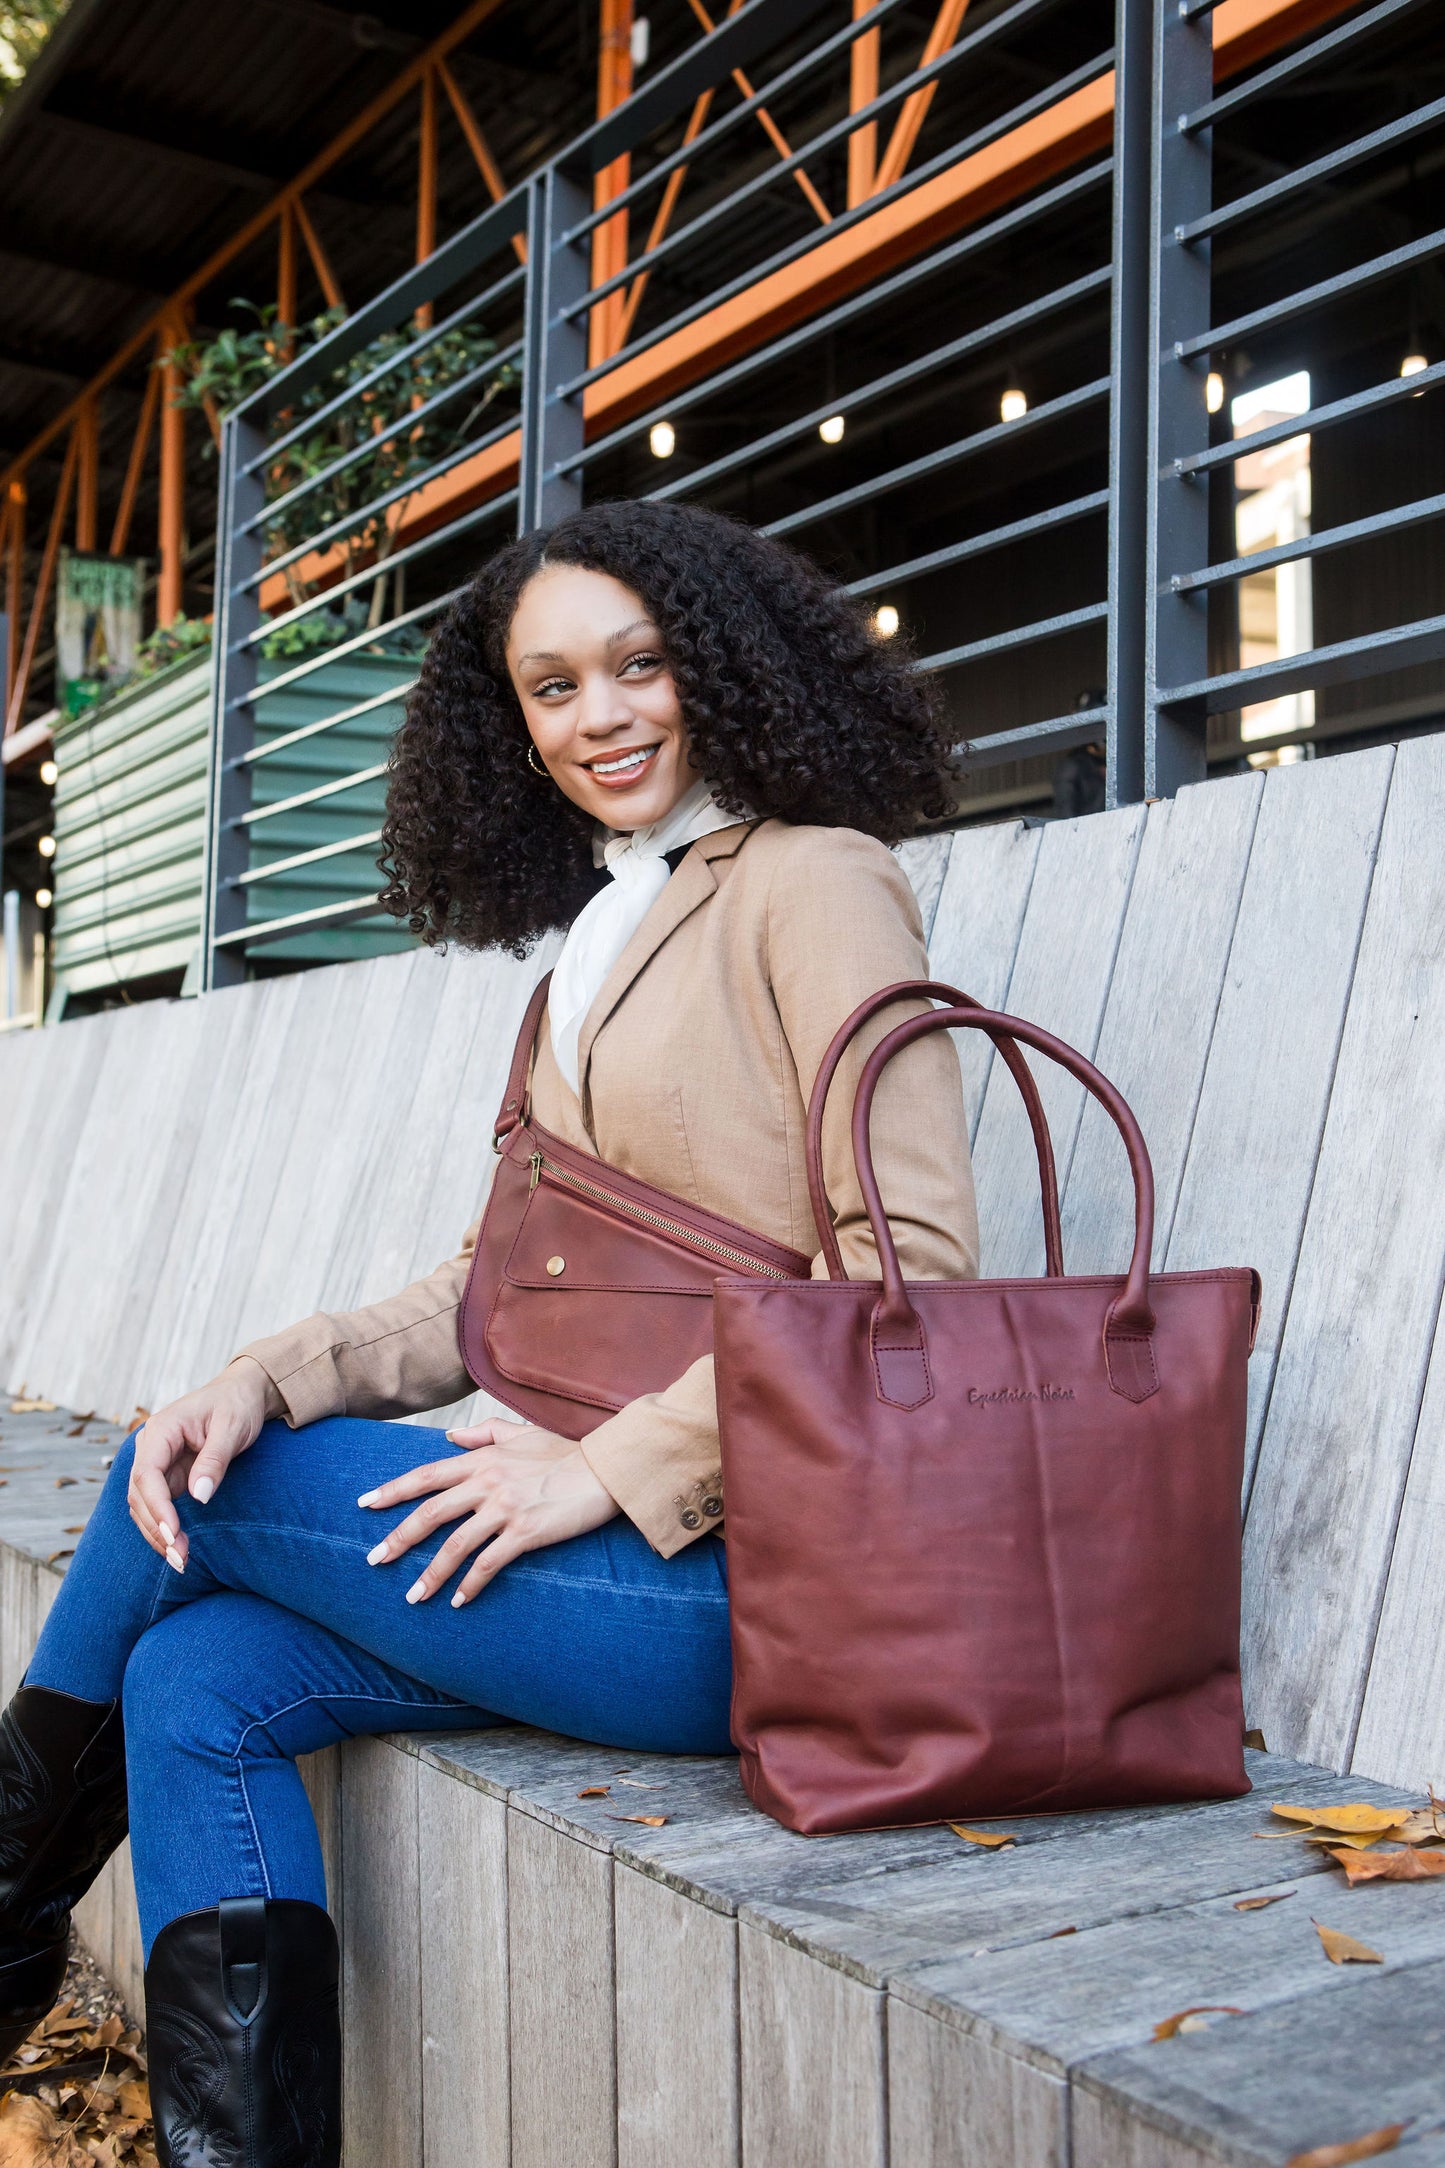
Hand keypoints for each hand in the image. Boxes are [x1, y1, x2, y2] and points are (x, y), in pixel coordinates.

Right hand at [128, 1359, 272, 1569]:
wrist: (242, 1393)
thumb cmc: (238, 1404)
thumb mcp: (233, 1427)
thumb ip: (215, 1460)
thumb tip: (199, 1496)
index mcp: (161, 1429)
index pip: (146, 1474)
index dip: (157, 1507)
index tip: (173, 1534)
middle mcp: (151, 1447)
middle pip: (139, 1495)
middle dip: (156, 1529)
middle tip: (180, 1558)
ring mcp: (157, 1463)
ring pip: (143, 1505)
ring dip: (157, 1534)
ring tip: (180, 1561)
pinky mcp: (167, 1476)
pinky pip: (157, 1506)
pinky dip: (164, 1528)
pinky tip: (177, 1547)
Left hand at [359, 1417, 618, 1605]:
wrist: (605, 1470)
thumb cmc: (566, 1452)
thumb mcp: (523, 1434)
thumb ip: (485, 1434)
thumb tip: (451, 1437)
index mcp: (483, 1459)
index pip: (427, 1476)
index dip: (393, 1490)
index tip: (365, 1504)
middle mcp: (488, 1482)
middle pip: (430, 1513)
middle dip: (399, 1539)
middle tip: (374, 1560)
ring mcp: (505, 1508)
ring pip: (455, 1545)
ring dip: (430, 1574)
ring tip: (413, 1597)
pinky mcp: (525, 1532)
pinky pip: (488, 1564)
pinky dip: (470, 1584)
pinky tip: (458, 1601)